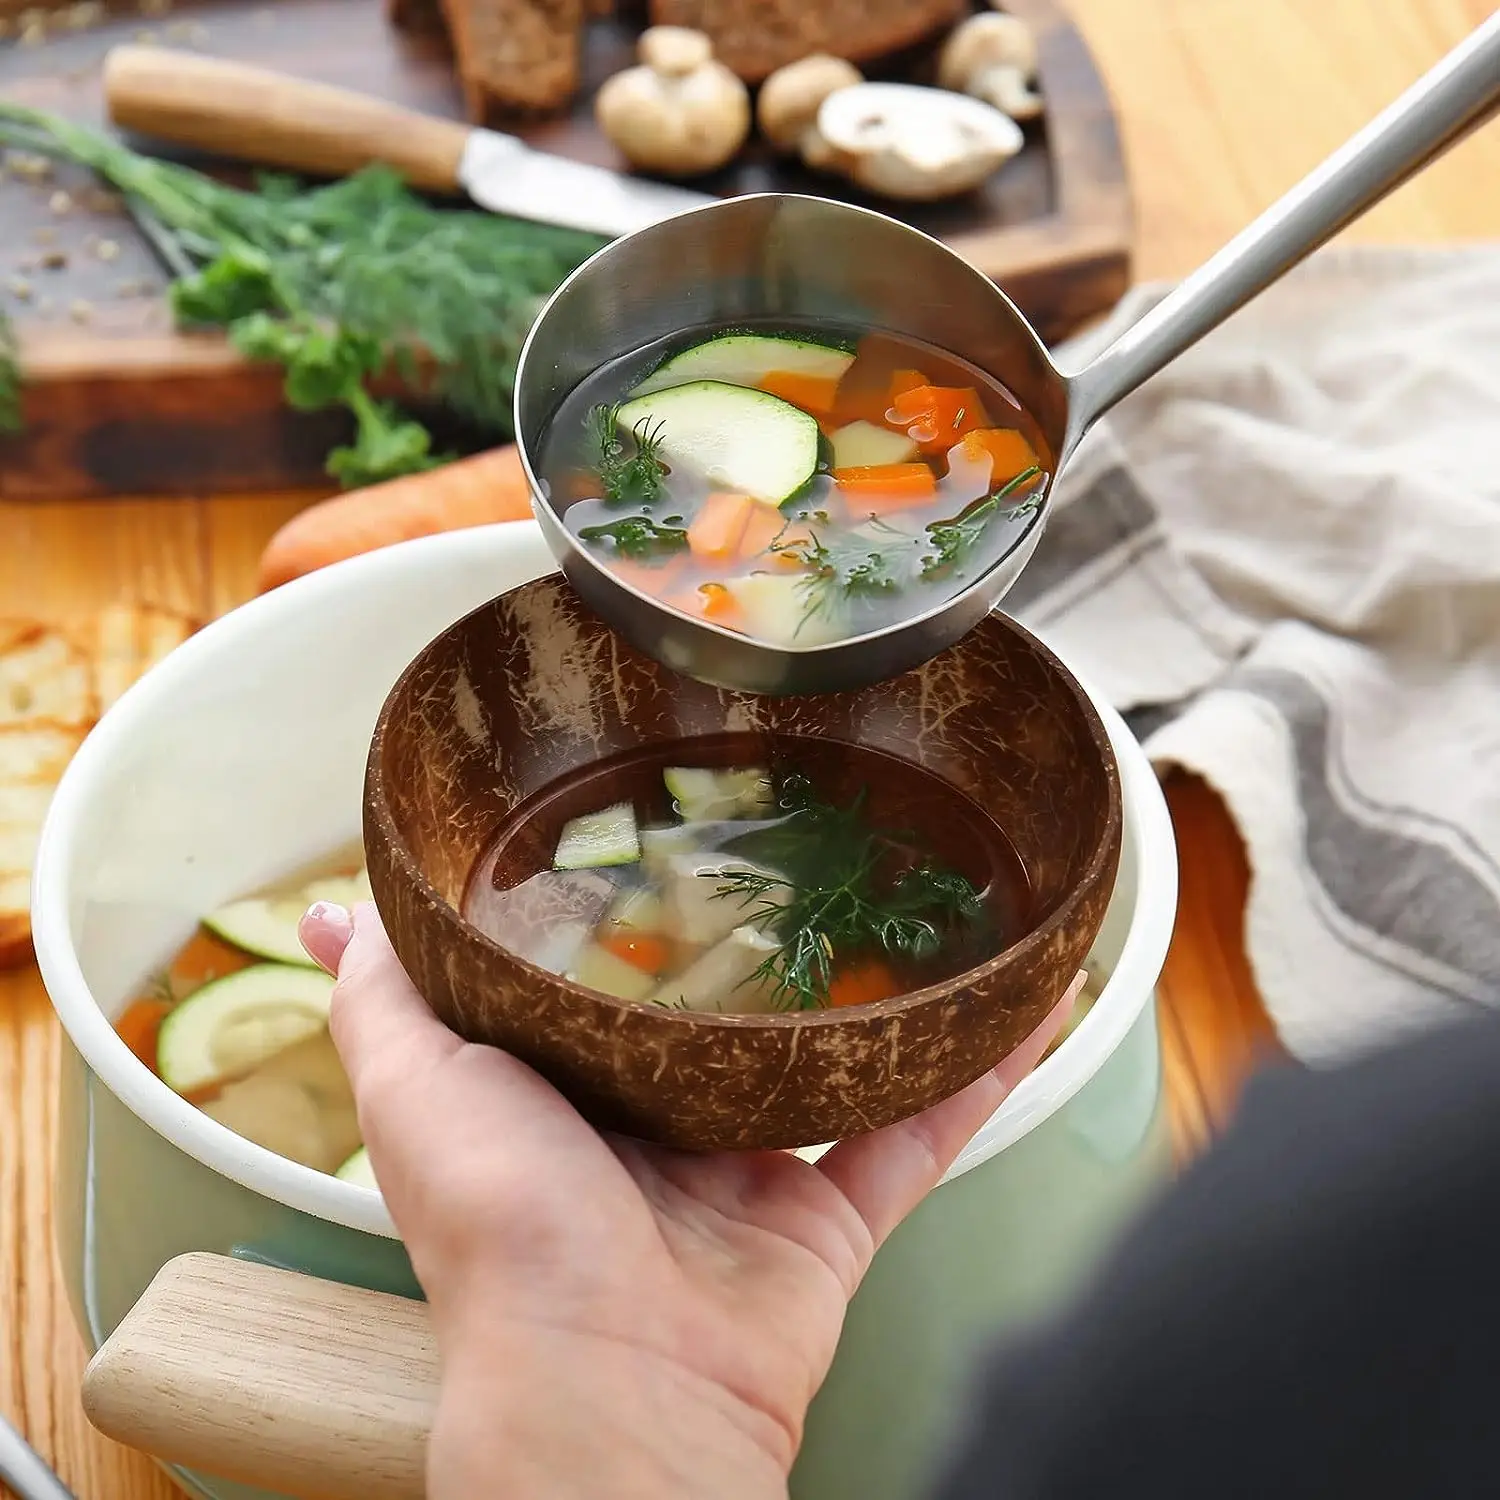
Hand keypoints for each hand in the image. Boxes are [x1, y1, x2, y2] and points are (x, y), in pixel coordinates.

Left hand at [301, 901, 1080, 1499]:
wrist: (609, 1380)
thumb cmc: (501, 1232)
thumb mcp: (413, 1085)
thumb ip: (385, 996)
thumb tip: (332, 913)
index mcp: (568, 1094)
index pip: (605, 985)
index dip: (630, 915)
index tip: (666, 830)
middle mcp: (661, 1130)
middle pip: (728, 1021)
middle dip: (765, 946)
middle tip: (810, 845)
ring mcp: (754, 1176)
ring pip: (837, 1067)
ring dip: (888, 1003)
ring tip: (932, 910)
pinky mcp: (831, 1221)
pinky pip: (921, 1136)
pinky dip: (977, 1080)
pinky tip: (1021, 1009)